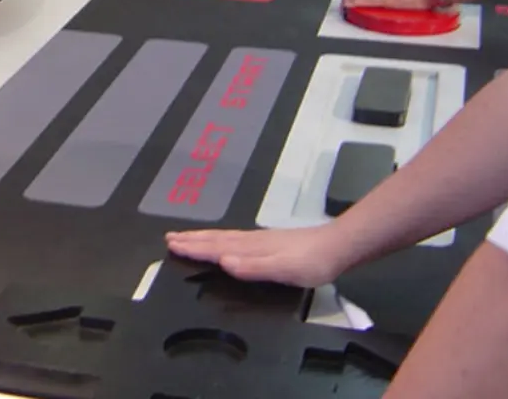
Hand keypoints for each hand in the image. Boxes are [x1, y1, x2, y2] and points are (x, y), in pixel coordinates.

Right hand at [165, 224, 346, 288]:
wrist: (337, 247)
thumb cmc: (311, 262)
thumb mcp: (283, 269)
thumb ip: (253, 267)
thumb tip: (223, 262)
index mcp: (251, 248)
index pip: (216, 248)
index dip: (194, 248)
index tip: (172, 245)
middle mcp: (251, 241)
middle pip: (216, 240)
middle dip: (193, 240)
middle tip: (170, 238)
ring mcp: (260, 240)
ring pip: (224, 238)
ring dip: (204, 238)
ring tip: (187, 237)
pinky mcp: (269, 242)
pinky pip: (235, 240)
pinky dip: (221, 240)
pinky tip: (224, 243)